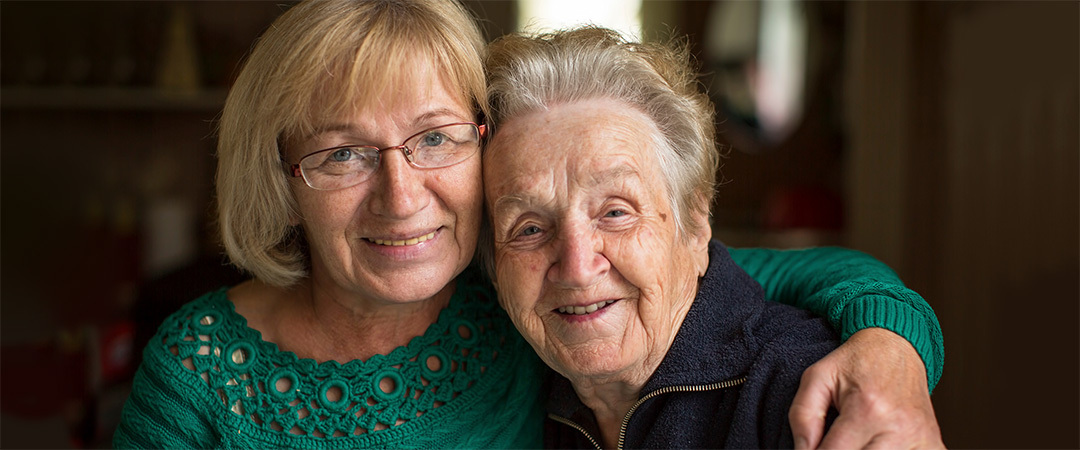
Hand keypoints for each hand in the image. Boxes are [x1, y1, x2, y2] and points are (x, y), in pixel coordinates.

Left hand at [789, 328, 943, 448]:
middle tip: (835, 440)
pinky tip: (878, 443)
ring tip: (856, 439)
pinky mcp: (932, 443)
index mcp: (866, 410)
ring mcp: (920, 438)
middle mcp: (898, 428)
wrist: (896, 346)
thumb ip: (803, 416)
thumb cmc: (856, 362)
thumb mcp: (817, 378)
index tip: (814, 446)